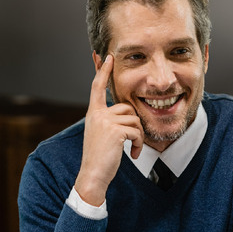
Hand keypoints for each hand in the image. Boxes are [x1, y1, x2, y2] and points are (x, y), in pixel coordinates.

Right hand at [74, 54, 141, 205]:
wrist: (93, 175)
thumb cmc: (100, 157)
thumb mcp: (101, 134)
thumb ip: (110, 120)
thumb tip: (127, 114)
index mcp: (93, 113)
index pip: (98, 87)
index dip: (103, 70)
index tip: (107, 56)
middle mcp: (97, 114)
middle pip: (127, 107)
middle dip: (135, 124)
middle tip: (133, 142)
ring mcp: (105, 121)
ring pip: (134, 120)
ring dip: (138, 136)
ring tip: (132, 149)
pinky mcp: (115, 130)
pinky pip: (136, 131)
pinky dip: (139, 143)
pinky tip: (132, 154)